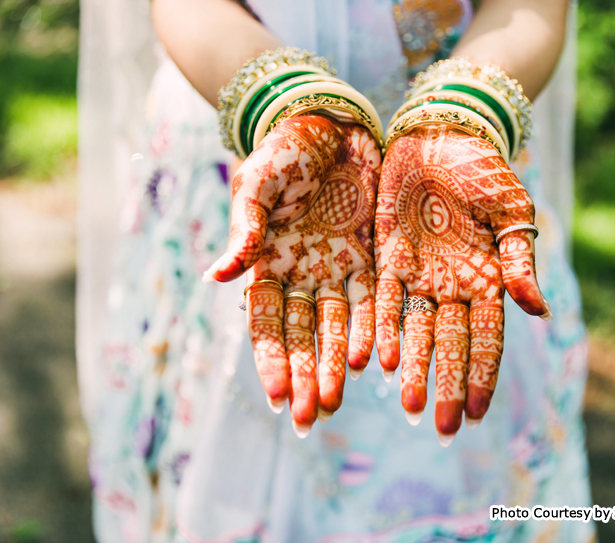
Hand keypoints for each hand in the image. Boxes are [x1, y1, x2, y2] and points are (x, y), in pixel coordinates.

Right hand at [204, 115, 379, 435]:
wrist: (330, 124)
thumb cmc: (284, 150)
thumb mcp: (257, 185)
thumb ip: (244, 231)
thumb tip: (216, 278)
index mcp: (267, 264)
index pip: (266, 322)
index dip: (271, 359)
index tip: (278, 395)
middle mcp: (302, 275)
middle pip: (302, 336)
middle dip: (305, 376)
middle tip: (310, 417)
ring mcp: (337, 269)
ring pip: (336, 327)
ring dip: (336, 364)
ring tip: (338, 401)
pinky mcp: (371, 257)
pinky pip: (373, 300)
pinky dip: (372, 328)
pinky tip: (375, 359)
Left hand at [374, 125, 549, 443]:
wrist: (443, 135)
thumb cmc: (485, 171)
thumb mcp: (511, 211)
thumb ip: (519, 261)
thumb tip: (538, 310)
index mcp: (488, 280)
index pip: (486, 338)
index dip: (480, 375)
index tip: (475, 413)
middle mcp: (452, 287)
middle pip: (448, 345)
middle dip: (444, 384)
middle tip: (438, 426)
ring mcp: (419, 276)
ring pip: (414, 331)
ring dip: (411, 367)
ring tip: (407, 404)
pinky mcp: (388, 259)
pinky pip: (383, 301)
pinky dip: (380, 330)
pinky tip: (374, 359)